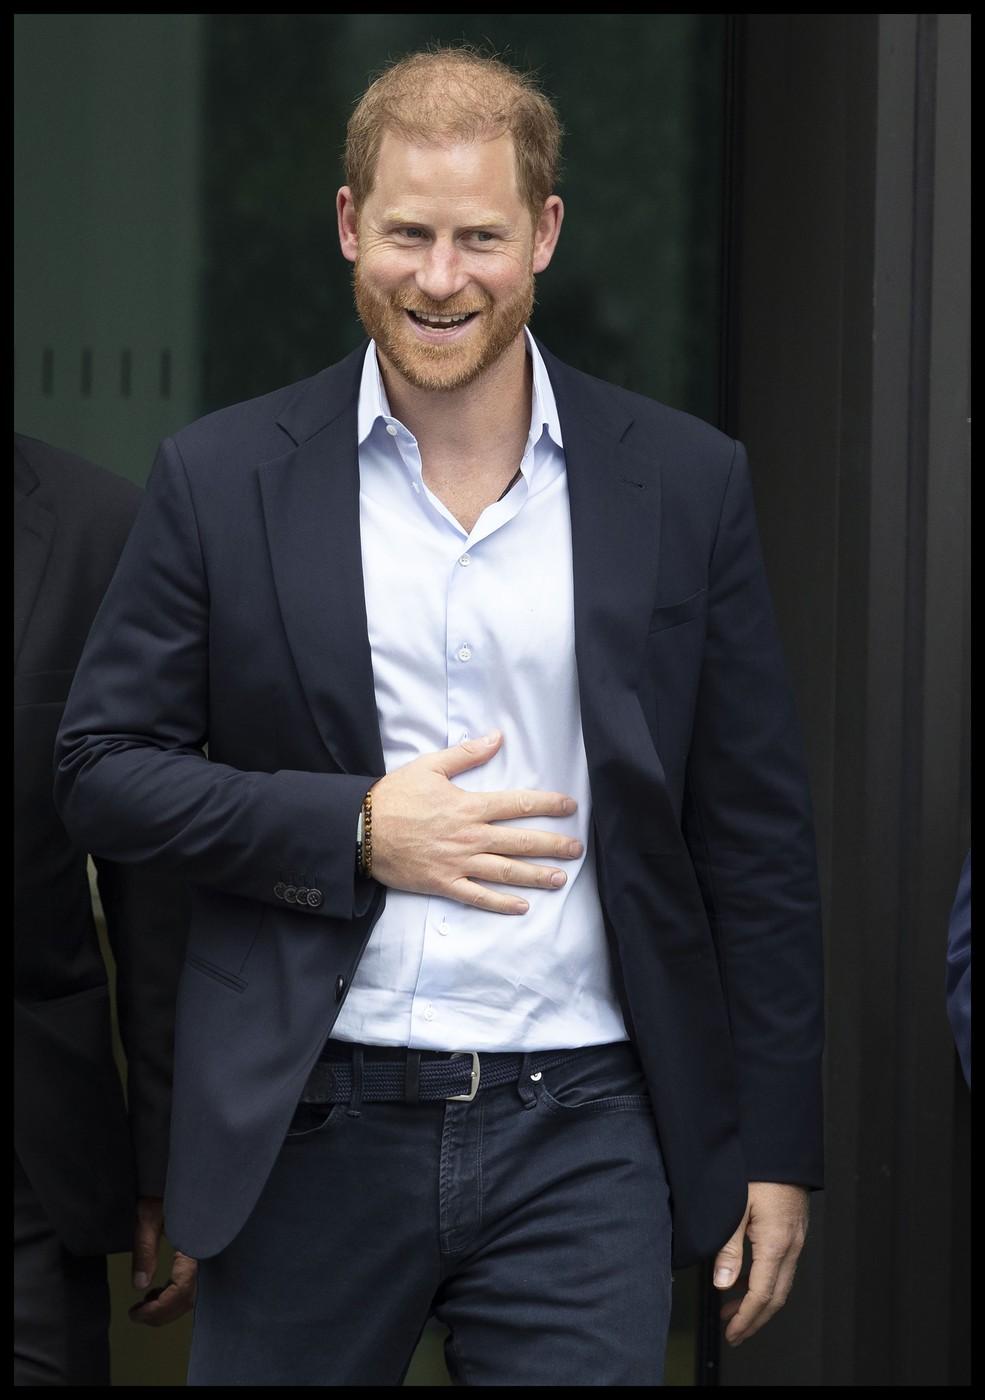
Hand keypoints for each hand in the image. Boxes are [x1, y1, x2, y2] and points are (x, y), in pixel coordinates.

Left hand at [128, 1195, 197, 1326]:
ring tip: (145, 1302)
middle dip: (164, 1311)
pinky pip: (195, 1280)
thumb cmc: (166, 1184)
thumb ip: (145, 1248)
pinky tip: (158, 1289)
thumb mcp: (149, 1213)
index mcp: (198, 1242)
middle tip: (137, 1313)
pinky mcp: (205, 1248)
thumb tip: (139, 1286)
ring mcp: (208, 1250)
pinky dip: (176, 1291)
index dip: (160, 1308)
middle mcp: (208, 1250)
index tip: (136, 1313)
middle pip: (192, 1297)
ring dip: (170, 1304)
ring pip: (195, 1292)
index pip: (184, 1289)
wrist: (189, 1166)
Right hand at [370, 730, 581, 914]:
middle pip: (520, 841)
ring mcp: (458, 862)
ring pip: (506, 871)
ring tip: (561, 878)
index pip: (518, 805)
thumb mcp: (430, 766)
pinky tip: (522, 907)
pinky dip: (501, 903)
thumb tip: (496, 737)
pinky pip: (478, 896)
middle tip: (578, 849)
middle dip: (553, 845)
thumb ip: (466, 754)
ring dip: (536, 876)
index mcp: (469, 806)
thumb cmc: (394, 795)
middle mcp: (470, 836)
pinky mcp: (444, 883)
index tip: (570, 807)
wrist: (361, 829)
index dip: (548, 805)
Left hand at [712, 1182, 809, 1345]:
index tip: (733, 1333)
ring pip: (780, 1282)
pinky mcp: (793, 1229)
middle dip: (754, 1319)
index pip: (763, 1294)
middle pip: (776, 1296)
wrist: (780, 1145)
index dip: (747, 1318)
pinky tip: (746, 1280)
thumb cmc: (758, 1168)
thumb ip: (728, 1247)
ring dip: (757, 1301)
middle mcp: (792, 1244)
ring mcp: (796, 1237)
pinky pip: (782, 1266)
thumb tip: (722, 1283)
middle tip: (734, 1333)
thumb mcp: (735, 1207)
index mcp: (777, 1243)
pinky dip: (764, 1281)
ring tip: (732, 1311)